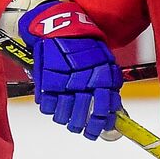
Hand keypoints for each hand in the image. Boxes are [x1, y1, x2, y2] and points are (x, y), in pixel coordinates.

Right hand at [19, 1, 123, 138]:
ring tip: (67, 115)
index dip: (101, 125)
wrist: (61, 28)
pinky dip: (50, 108)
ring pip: (63, 117)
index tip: (100, 130)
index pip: (103, 112)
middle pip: (81, 119)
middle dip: (82, 127)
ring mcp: (62, 86)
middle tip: (81, 127)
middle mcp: (82, 85)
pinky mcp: (44, 85)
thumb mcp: (106, 61)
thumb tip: (114, 108)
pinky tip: (55, 102)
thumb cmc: (85, 45)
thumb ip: (110, 84)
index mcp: (101, 80)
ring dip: (66, 119)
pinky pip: (47, 108)